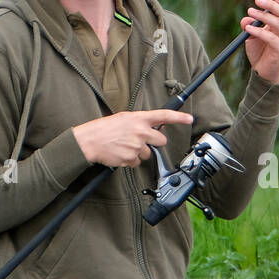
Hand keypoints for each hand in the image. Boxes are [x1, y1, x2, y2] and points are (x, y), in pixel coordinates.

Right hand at [72, 109, 193, 167]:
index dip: (179, 118)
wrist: (89, 141)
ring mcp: (137, 146)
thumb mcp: (124, 118)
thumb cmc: (104, 128)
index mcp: (139, 118)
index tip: (189, 119)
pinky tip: (120, 153)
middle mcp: (141, 132)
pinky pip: (137, 162)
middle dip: (154, 142)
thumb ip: (140, 122)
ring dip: (139, 152)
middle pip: (161, 141)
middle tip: (140, 140)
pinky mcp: (131, 158)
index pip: (164, 116)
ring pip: (148, 153)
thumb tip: (152, 127)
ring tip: (124, 146)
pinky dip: (130, 160)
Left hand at [240, 0, 278, 84]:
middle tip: (257, 0)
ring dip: (262, 16)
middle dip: (271, 4)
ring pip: (277, 23)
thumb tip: (246, 19)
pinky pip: (270, 37)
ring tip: (250, 12)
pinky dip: (258, 31)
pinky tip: (248, 29)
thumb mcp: (252, 34)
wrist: (263, 71)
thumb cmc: (261, 50)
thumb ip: (249, 25)